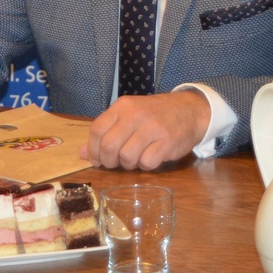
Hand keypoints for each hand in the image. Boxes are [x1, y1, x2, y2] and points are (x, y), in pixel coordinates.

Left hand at [87, 90, 209, 169]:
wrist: (190, 110)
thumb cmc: (154, 115)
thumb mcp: (128, 117)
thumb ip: (106, 132)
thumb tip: (82, 153)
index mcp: (123, 106)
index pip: (97, 129)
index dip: (93, 149)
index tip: (96, 159)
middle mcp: (135, 115)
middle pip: (109, 146)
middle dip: (108, 161)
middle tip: (115, 163)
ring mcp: (152, 128)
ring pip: (127, 157)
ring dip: (128, 165)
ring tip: (135, 158)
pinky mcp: (167, 143)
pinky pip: (147, 163)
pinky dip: (145, 166)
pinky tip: (150, 158)